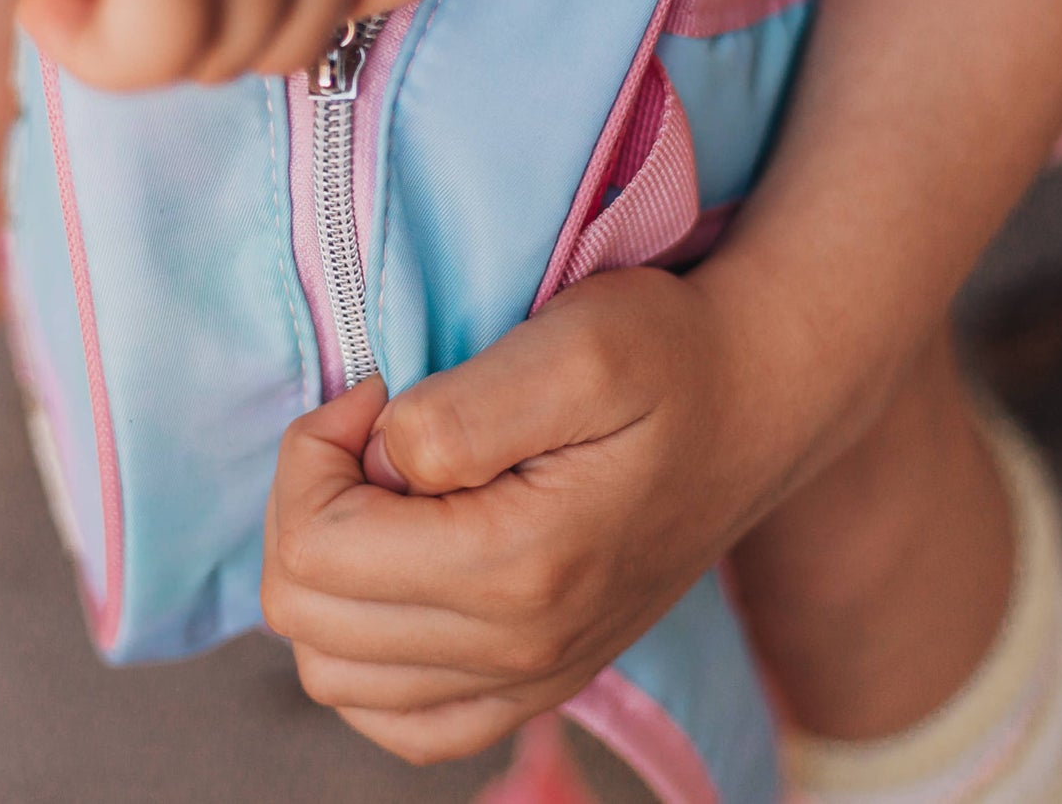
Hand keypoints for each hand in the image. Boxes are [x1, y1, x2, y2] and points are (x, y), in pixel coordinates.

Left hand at [261, 267, 787, 764]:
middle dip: (309, 503)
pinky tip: (397, 568)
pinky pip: (397, 717)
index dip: (314, 452)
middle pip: (306, 614)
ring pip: (332, 672)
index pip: (313, 548)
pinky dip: (364, 649)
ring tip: (388, 494)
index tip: (377, 392)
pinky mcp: (535, 687)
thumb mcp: (573, 345)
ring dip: (328, 571)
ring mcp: (528, 683)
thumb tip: (378, 463)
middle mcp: (518, 652)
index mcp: (516, 570)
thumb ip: (457, 415)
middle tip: (376, 433)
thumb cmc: (666, 357)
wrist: (754, 403)